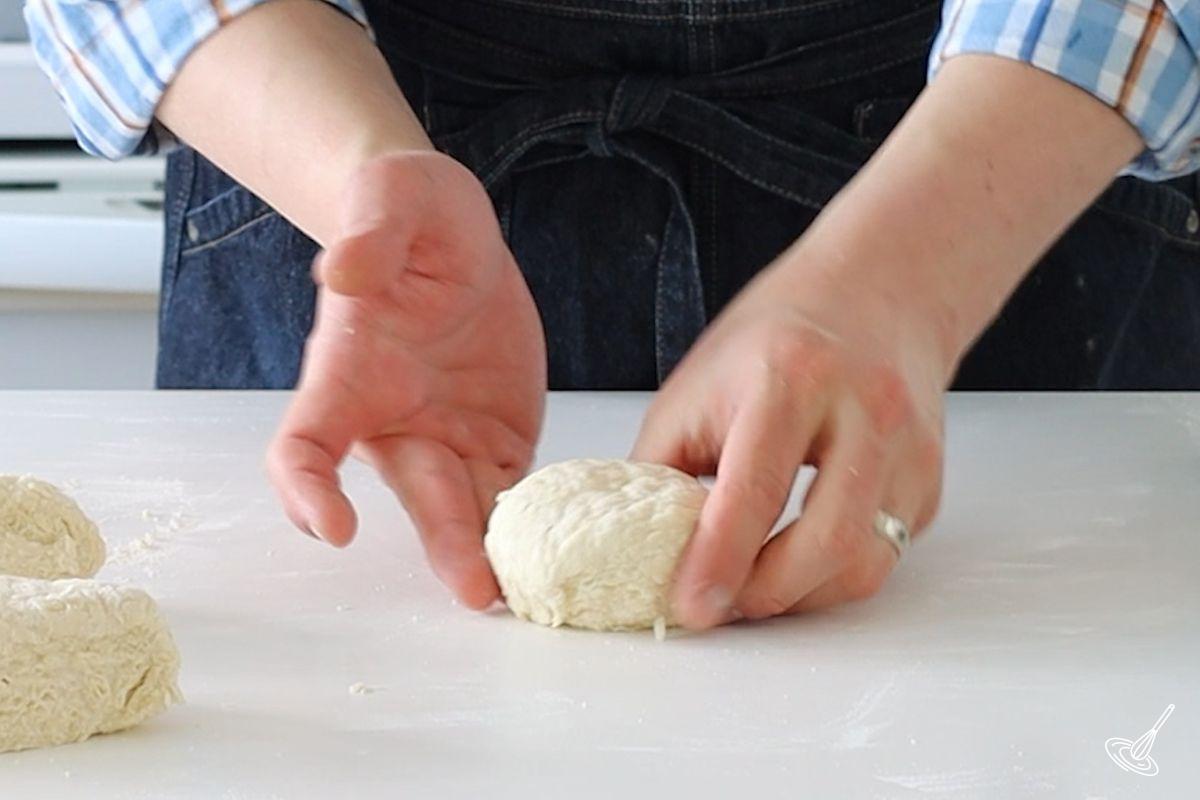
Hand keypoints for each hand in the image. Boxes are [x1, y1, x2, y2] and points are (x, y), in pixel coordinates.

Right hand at [268, 152, 545, 608]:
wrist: (454, 237)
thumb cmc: (406, 212)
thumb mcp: (391, 197)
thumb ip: (369, 230)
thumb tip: (339, 271)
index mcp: (348, 375)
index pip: (305, 445)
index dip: (306, 492)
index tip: (331, 526)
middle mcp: (393, 422)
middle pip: (412, 496)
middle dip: (442, 543)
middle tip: (475, 590)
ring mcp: (449, 437)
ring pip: (468, 508)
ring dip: (493, 551)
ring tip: (530, 592)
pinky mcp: (498, 439)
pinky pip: (515, 491)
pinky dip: (538, 523)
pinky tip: (572, 545)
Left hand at [632, 247, 948, 627]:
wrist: (877, 291)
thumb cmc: (777, 336)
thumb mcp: (697, 385)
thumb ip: (663, 469)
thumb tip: (640, 551)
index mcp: (792, 377)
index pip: (755, 489)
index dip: (718, 560)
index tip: (690, 606)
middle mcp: (863, 410)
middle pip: (826, 542)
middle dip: (765, 595)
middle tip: (720, 606)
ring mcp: (909, 447)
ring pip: (864, 562)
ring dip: (801, 596)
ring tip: (753, 588)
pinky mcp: (929, 479)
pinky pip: (882, 553)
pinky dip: (832, 573)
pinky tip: (795, 559)